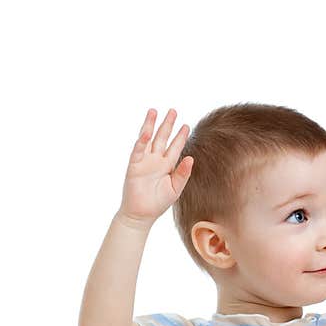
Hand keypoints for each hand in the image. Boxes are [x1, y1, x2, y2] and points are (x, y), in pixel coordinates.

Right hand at [118, 108, 192, 227]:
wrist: (142, 214)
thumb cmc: (158, 203)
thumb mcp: (175, 189)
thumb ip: (183, 174)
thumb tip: (191, 158)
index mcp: (167, 166)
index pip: (175, 148)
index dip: (180, 137)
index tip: (186, 125)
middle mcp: (156, 161)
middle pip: (162, 138)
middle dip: (167, 125)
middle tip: (173, 111)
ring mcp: (144, 161)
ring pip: (148, 139)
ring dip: (151, 125)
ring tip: (154, 111)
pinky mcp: (134, 165)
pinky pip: (138, 150)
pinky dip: (142, 141)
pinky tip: (147, 131)